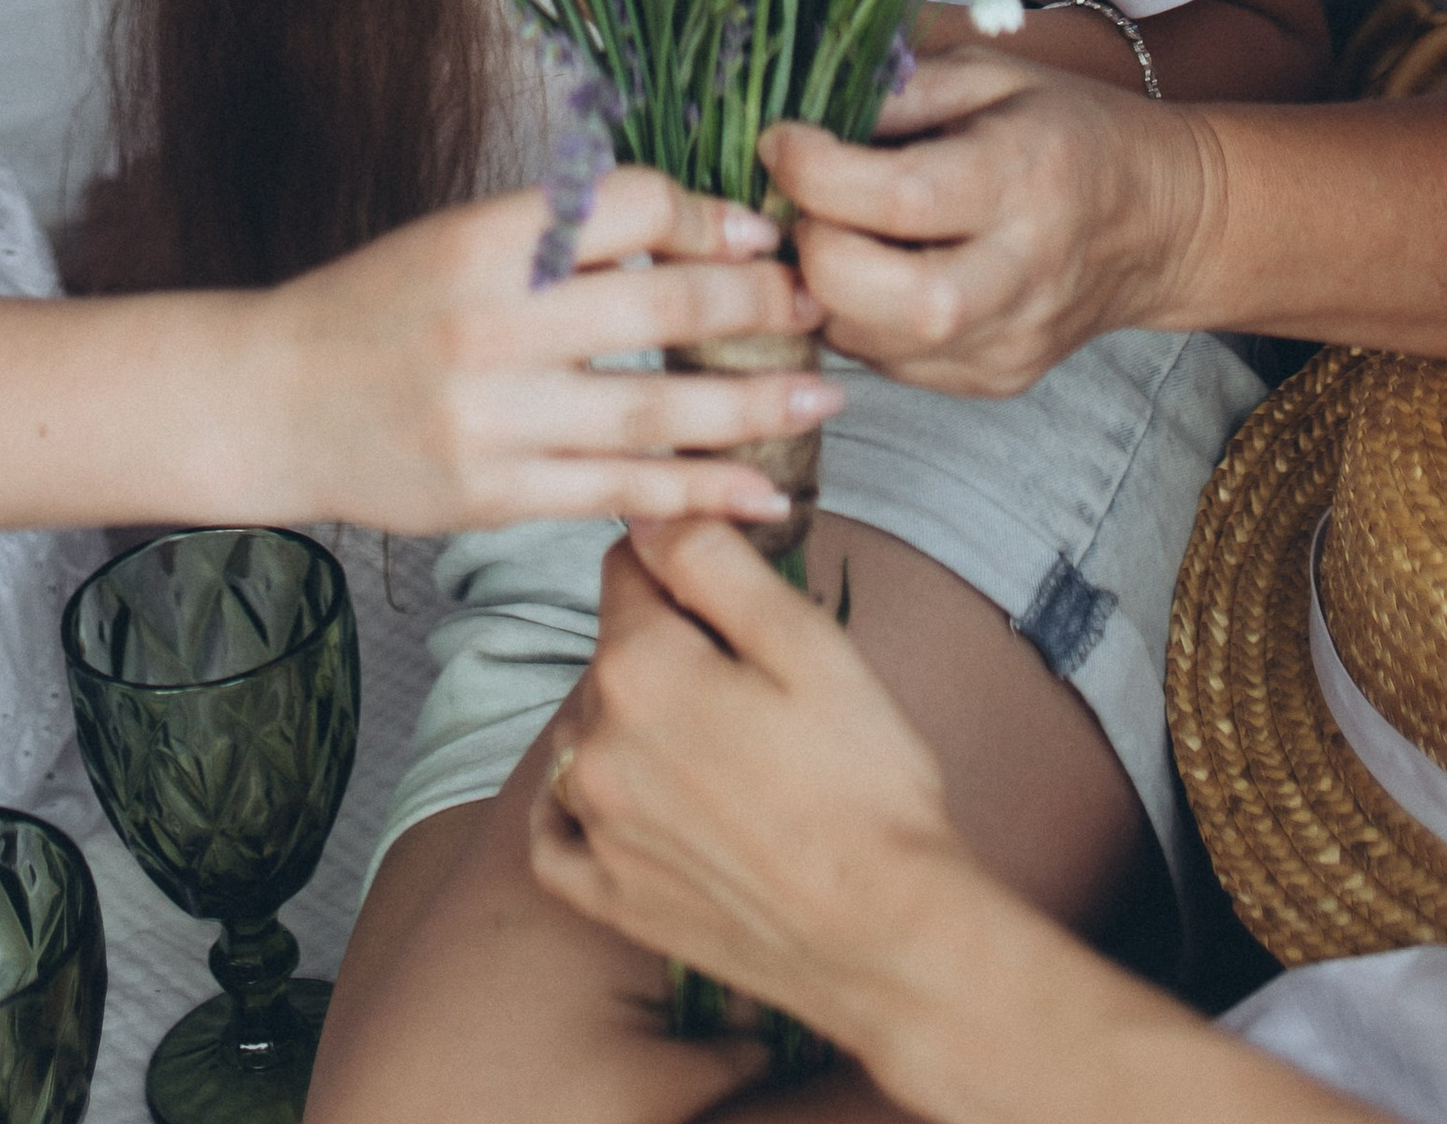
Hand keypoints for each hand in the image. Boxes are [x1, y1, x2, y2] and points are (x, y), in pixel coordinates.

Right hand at [241, 169, 839, 530]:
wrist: (273, 400)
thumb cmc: (380, 305)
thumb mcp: (460, 236)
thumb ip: (561, 233)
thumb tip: (696, 228)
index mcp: (483, 240)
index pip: (624, 207)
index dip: (703, 216)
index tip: (758, 232)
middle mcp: (489, 324)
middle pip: (656, 312)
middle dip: (755, 308)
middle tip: (820, 307)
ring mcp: (490, 419)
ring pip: (650, 416)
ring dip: (750, 410)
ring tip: (822, 400)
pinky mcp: (491, 496)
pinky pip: (615, 496)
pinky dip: (694, 495)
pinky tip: (759, 495)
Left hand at [528, 518, 967, 1034]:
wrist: (890, 936)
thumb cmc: (863, 786)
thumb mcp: (808, 642)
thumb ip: (714, 561)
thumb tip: (648, 509)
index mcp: (641, 668)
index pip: (629, 567)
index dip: (686, 570)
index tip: (734, 598)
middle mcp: (595, 745)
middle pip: (615, 653)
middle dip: (669, 651)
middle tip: (754, 691)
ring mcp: (595, 827)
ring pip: (591, 734)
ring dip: (636, 728)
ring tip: (728, 759)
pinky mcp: (608, 899)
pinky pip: (557, 835)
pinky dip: (578, 812)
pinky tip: (629, 804)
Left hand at [760, 49, 1213, 396]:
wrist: (1159, 223)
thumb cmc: (1067, 131)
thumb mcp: (992, 76)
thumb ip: (897, 88)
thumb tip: (798, 108)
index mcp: (1026, 179)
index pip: (899, 198)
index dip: (813, 170)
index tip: (779, 138)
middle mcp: (1021, 275)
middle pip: (877, 297)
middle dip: (808, 245)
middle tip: (800, 198)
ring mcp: (1008, 343)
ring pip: (866, 343)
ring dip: (820, 287)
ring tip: (831, 228)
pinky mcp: (992, 381)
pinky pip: (885, 364)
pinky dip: (855, 317)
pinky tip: (873, 267)